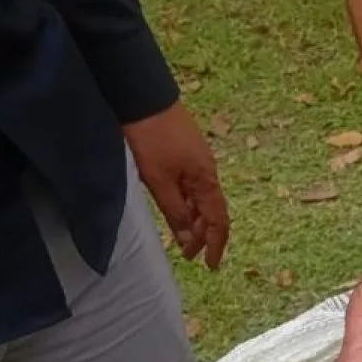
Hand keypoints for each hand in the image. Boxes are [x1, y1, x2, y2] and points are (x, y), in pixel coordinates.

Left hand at [124, 102, 228, 268]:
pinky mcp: (187, 152)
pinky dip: (187, 203)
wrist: (143, 96)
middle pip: (212, 211)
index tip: (209, 265)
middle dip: (202, 236)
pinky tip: (175, 207)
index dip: (215, 245)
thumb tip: (188, 240)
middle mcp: (208, 172)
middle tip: (186, 255)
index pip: (218, 221)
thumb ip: (175, 211)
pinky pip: (193, 186)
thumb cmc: (151, 139)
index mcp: (206, 181)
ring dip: (193, 220)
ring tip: (179, 236)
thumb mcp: (159, 181)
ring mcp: (198, 161)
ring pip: (201, 199)